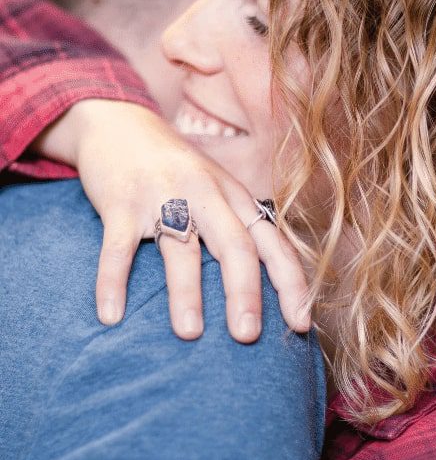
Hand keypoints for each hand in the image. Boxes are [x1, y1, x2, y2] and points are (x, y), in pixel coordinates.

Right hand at [34, 99, 310, 341]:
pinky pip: (117, 246)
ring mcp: (162, 195)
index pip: (272, 242)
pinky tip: (111, 315)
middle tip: (247, 335)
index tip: (301, 324)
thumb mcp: (217, 190)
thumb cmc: (177, 171)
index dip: (290, 282)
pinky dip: (113, 281)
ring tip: (190, 334)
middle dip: (245, 291)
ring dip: (186, 292)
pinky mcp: (121, 200)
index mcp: (235, 196)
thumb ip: (238, 229)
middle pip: (234, 243)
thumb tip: (264, 295)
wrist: (120, 124)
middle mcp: (206, 193)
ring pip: (180, 247)